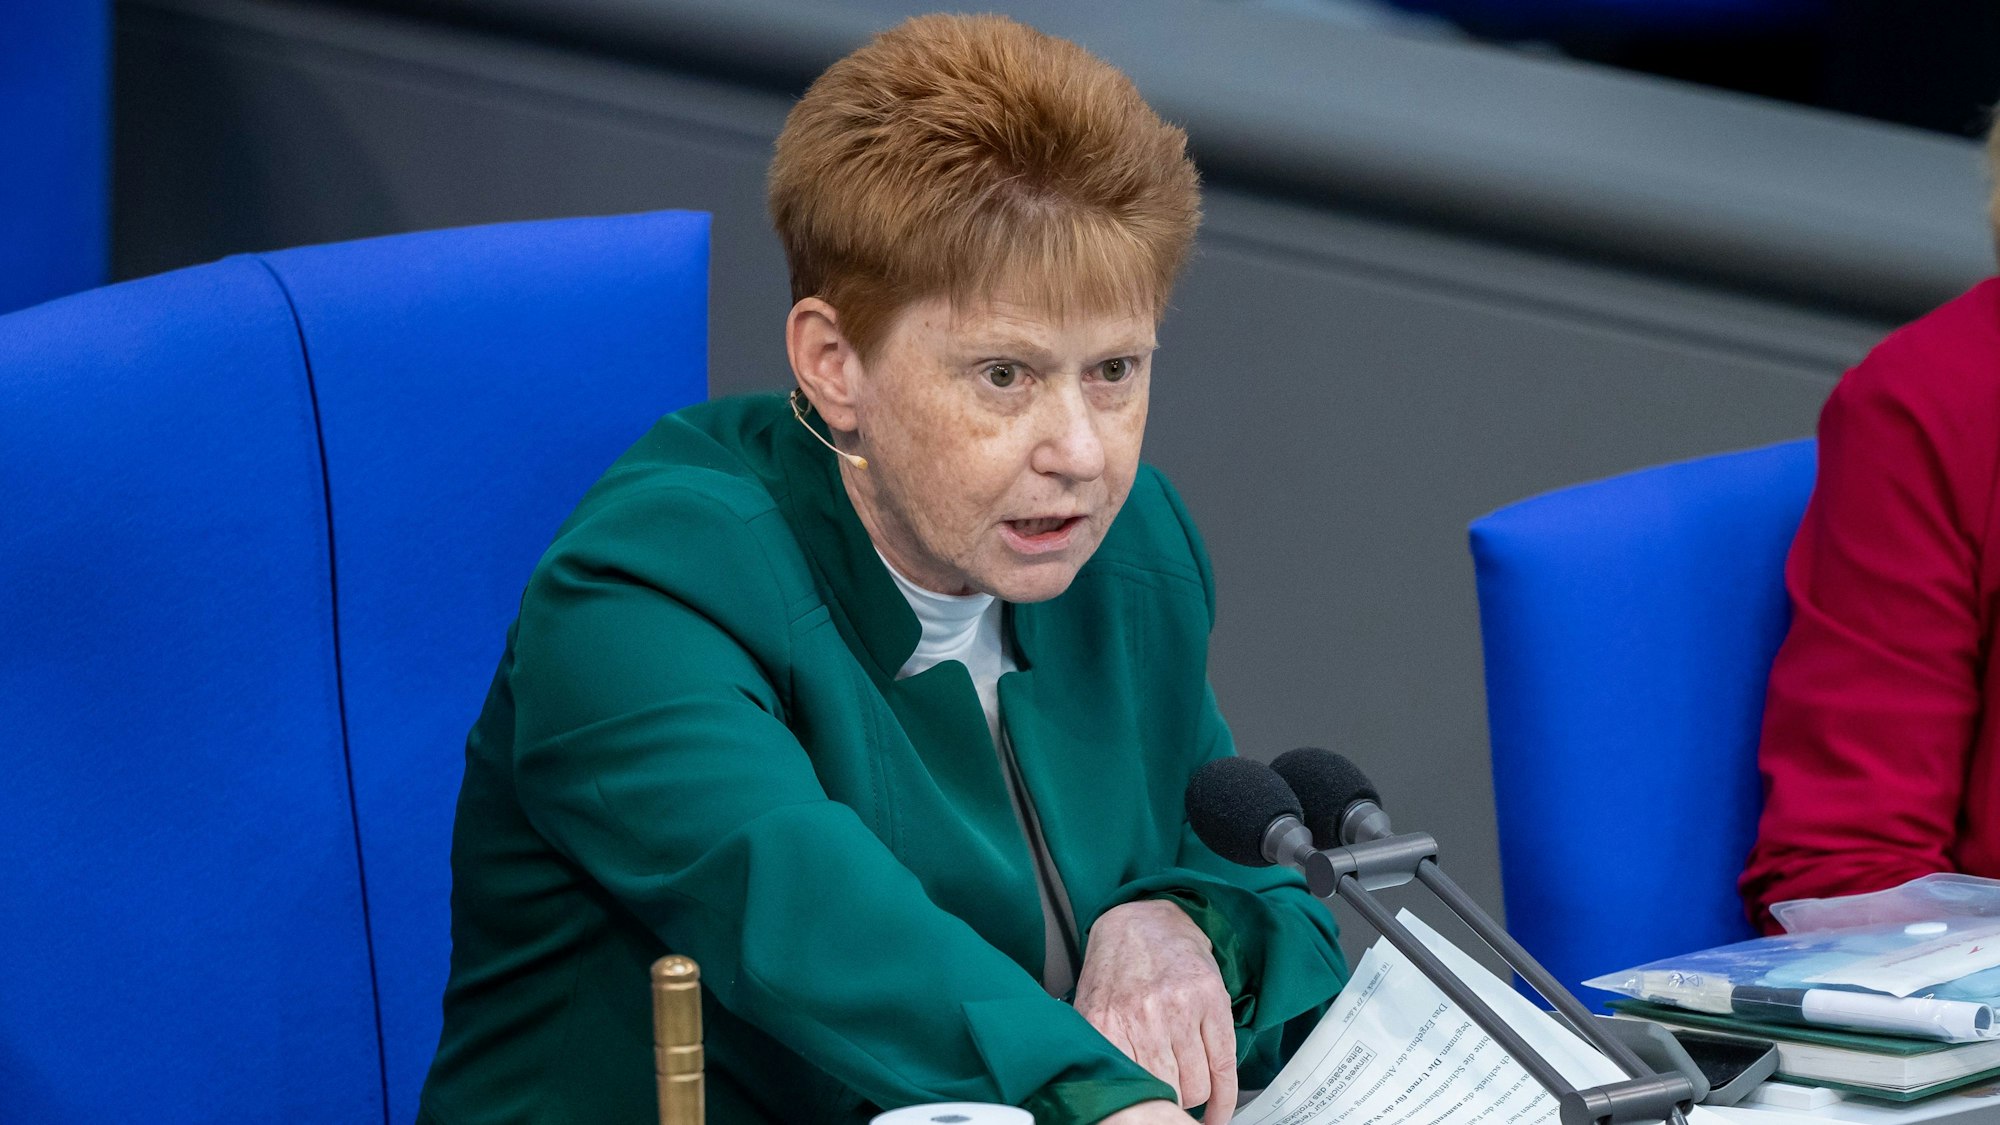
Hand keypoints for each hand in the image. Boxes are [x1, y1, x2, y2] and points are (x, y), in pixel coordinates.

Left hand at [1074, 899, 1237, 1123]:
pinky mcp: (1211, 1001)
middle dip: (1168, 1102)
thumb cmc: (1117, 970)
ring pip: (1196, 1085)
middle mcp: (1143, 1018)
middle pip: (1166, 1092)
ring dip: (1194, 1096)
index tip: (1149, 1120)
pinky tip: (1219, 1109)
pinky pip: (1224, 1065)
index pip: (1130, 1090)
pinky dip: (1225, 1097)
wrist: (1142, 920)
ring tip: (1187, 1088)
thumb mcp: (1094, 1011)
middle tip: (1168, 1099)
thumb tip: (1115, 1101)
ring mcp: (1180, 1009)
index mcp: (1107, 1024)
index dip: (1143, 1112)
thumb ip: (1104, 1052)